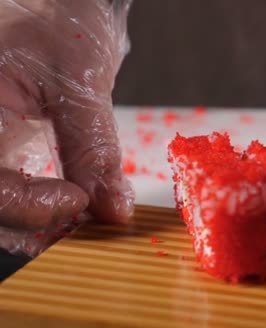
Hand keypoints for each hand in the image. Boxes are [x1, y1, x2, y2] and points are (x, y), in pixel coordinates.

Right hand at [0, 0, 133, 256]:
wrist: (56, 8)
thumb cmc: (60, 26)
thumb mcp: (79, 85)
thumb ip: (93, 151)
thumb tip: (112, 211)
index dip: (27, 206)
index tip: (80, 202)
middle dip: (26, 224)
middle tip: (78, 222)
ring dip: (29, 222)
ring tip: (73, 218)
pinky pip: (3, 189)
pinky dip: (30, 208)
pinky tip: (63, 208)